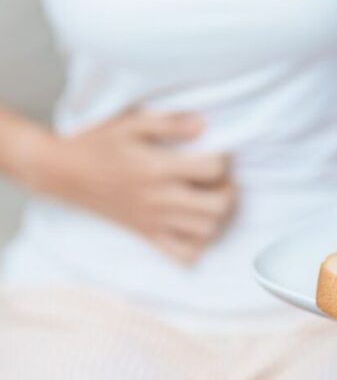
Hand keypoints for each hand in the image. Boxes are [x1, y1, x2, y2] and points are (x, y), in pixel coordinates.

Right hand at [27, 111, 236, 262]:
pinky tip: (192, 226)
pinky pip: (184, 255)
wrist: (64, 174)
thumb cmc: (98, 145)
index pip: (213, 169)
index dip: (222, 159)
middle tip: (220, 181)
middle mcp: (160, 199)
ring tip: (207, 200)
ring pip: (207, 232)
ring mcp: (155, 222)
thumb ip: (169, 124)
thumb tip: (203, 125)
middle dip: (229, 191)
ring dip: (216, 216)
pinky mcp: (148, 236)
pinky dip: (197, 245)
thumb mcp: (130, 124)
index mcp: (158, 168)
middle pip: (218, 207)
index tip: (215, 153)